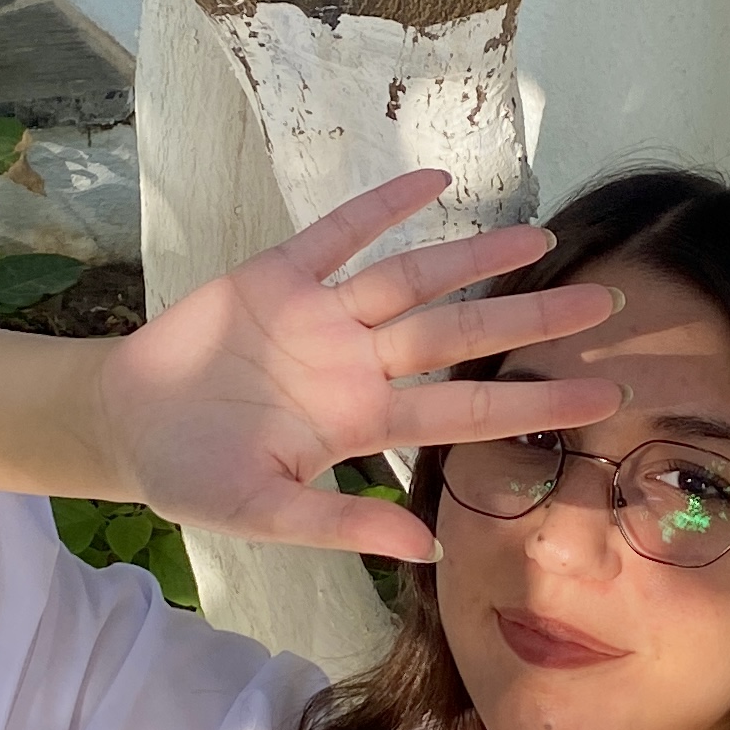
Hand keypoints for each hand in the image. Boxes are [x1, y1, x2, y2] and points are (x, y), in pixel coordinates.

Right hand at [88, 169, 622, 561]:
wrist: (124, 425)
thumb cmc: (195, 476)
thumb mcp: (263, 515)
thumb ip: (340, 523)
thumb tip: (426, 550)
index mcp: (360, 423)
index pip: (465, 410)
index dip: (533, 403)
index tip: (603, 398)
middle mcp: (356, 364)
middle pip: (459, 336)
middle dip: (529, 321)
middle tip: (605, 306)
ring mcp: (321, 316)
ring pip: (414, 280)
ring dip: (473, 258)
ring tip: (538, 240)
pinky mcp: (276, 274)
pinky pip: (338, 234)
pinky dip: (382, 206)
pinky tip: (433, 179)